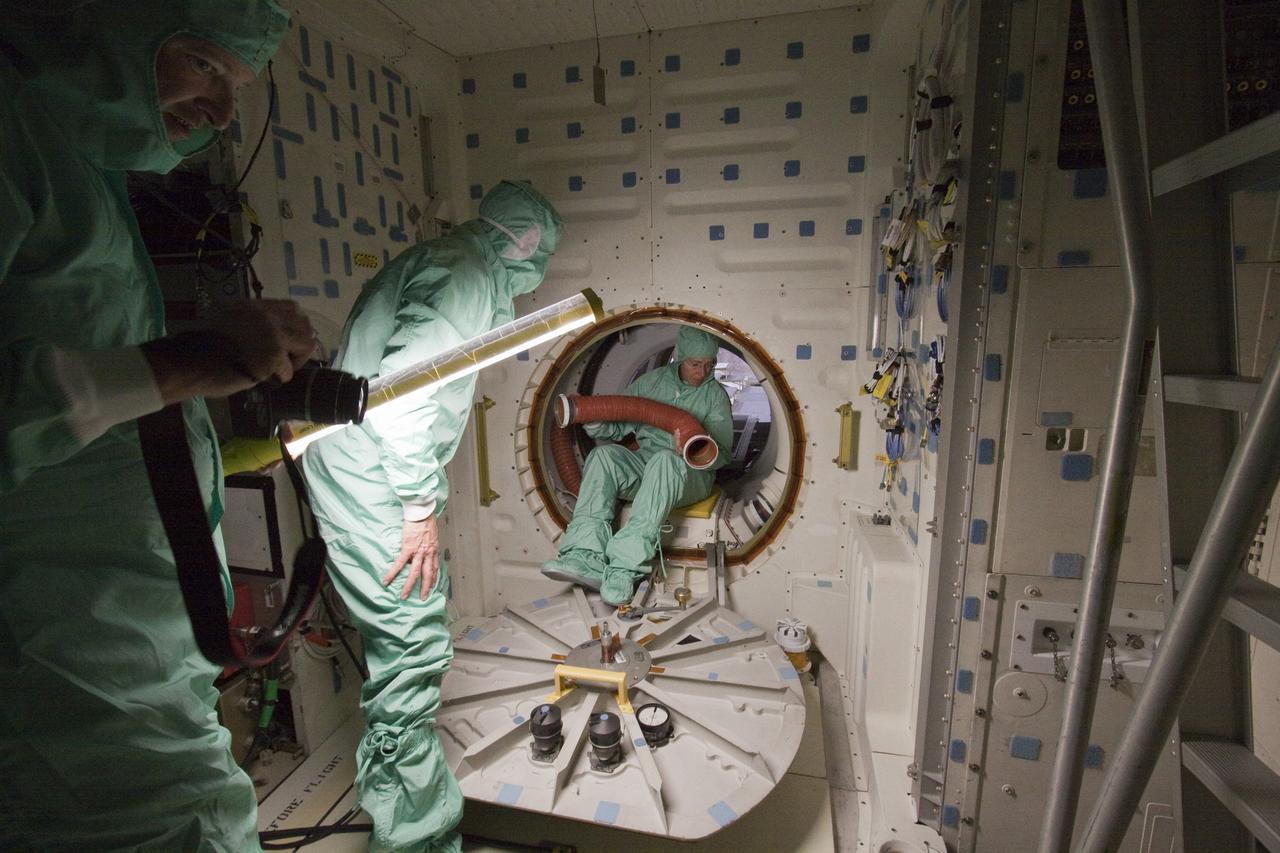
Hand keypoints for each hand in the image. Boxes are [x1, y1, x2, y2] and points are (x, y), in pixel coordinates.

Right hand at [143, 299, 317, 402]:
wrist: (188, 363)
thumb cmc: (202, 348)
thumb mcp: (229, 321)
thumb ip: (253, 323)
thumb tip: (277, 336)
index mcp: (255, 306)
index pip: (292, 308)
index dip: (296, 326)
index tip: (288, 341)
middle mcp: (266, 315)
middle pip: (305, 325)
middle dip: (301, 343)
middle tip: (288, 358)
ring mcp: (271, 333)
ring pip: (306, 343)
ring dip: (296, 359)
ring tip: (278, 368)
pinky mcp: (272, 355)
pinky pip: (289, 370)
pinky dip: (279, 377)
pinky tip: (263, 378)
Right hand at [382, 516, 439, 600]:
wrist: (421, 512)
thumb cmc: (426, 520)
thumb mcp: (432, 533)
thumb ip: (429, 542)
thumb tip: (424, 546)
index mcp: (433, 549)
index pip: (435, 567)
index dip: (434, 578)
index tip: (432, 586)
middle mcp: (428, 553)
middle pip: (427, 574)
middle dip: (425, 587)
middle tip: (423, 598)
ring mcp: (418, 552)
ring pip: (415, 573)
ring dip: (409, 586)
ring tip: (404, 596)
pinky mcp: (408, 548)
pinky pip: (400, 564)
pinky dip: (393, 573)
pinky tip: (387, 580)